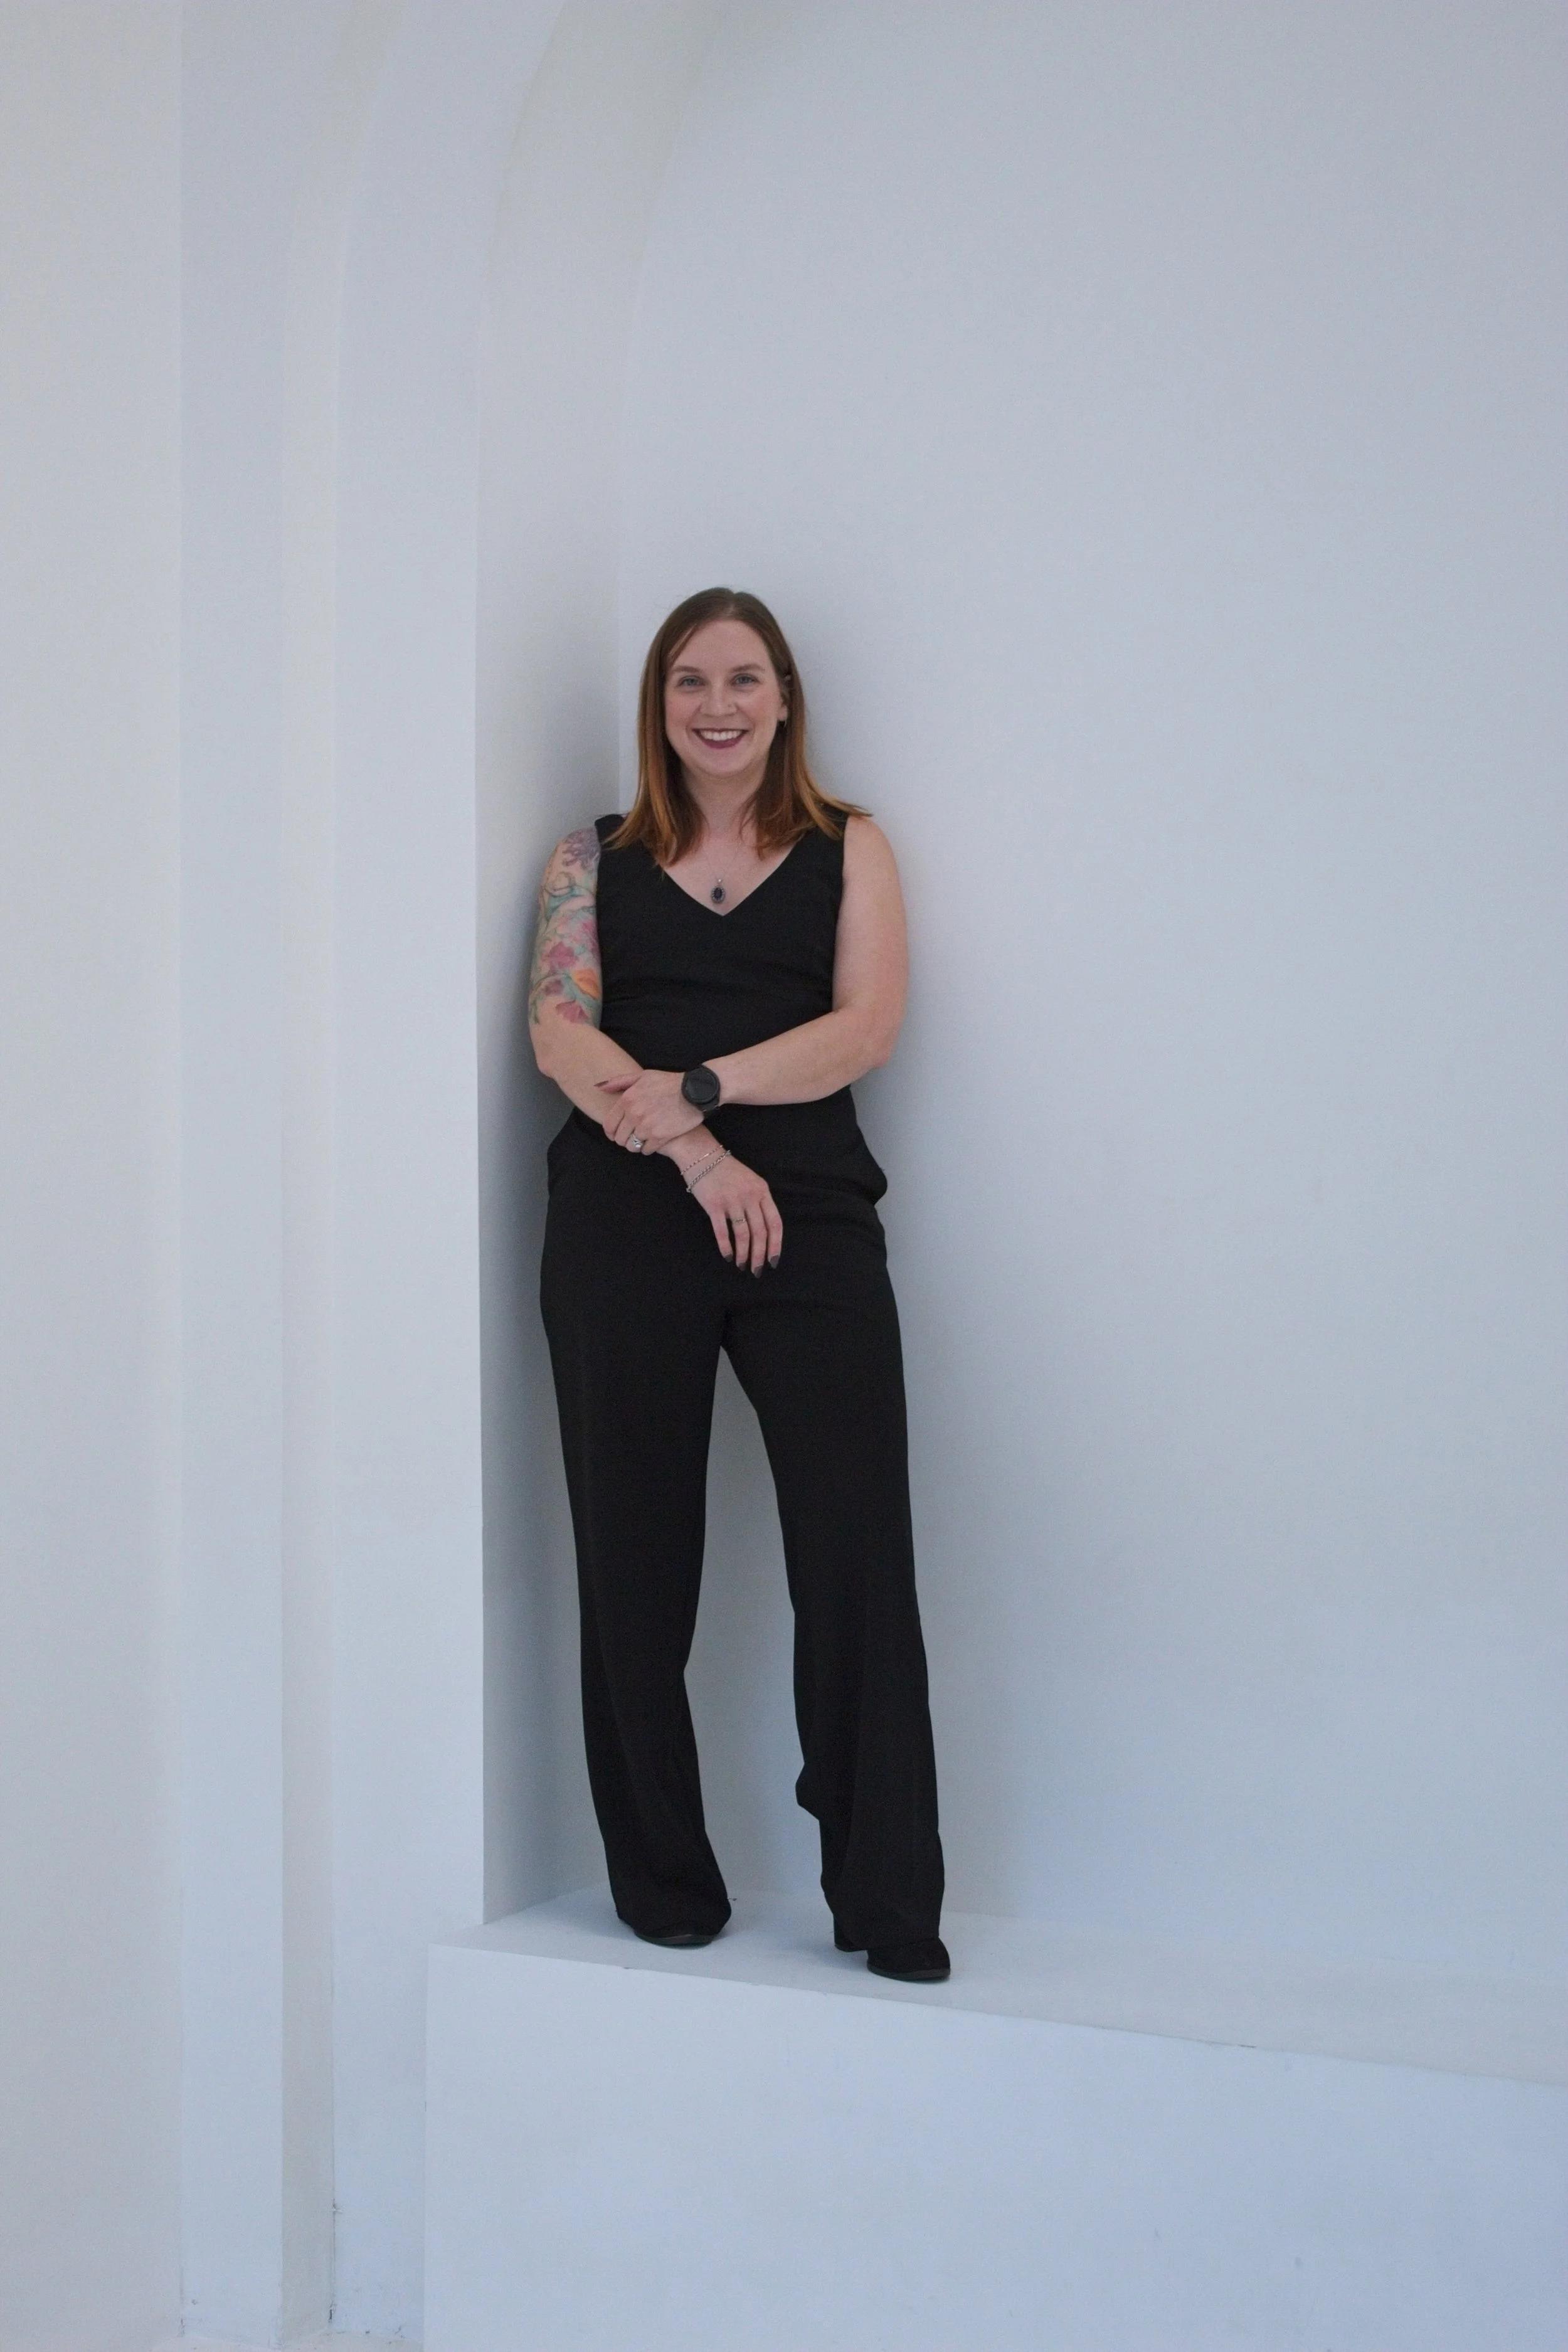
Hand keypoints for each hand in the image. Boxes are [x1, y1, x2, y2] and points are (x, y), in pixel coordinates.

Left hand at [597, 1068, 701, 1151]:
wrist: (695, 1091)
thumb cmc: (669, 1082)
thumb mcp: (643, 1076)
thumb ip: (619, 1081)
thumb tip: (599, 1088)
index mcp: (627, 1100)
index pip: (609, 1124)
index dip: (611, 1133)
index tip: (616, 1135)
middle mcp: (634, 1114)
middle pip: (620, 1138)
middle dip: (624, 1140)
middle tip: (632, 1137)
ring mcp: (647, 1127)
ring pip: (632, 1146)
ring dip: (636, 1145)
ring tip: (643, 1140)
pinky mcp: (660, 1137)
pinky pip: (646, 1150)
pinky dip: (649, 1149)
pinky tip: (654, 1142)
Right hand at [686, 1150, 781, 1272]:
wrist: (702, 1155)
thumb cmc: (727, 1171)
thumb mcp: (750, 1182)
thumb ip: (758, 1203)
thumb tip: (764, 1232)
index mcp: (762, 1191)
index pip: (774, 1223)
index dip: (776, 1245)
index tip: (773, 1261)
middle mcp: (750, 1196)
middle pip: (760, 1232)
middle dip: (760, 1255)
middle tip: (757, 1270)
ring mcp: (732, 1200)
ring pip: (743, 1234)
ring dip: (744, 1254)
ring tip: (742, 1265)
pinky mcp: (714, 1205)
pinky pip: (723, 1231)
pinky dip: (726, 1247)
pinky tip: (728, 1256)